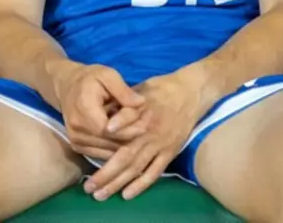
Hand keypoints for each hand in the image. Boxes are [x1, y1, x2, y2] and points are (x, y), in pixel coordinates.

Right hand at [51, 61, 144, 160]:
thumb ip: (124, 91)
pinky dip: (118, 146)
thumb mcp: (108, 75)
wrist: (68, 87)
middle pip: (111, 141)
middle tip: (148, 120)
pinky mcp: (79, 147)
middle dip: (133, 133)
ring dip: (127, 141)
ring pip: (108, 150)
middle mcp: (77, 130)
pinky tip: (128, 133)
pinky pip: (102, 153)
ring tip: (142, 124)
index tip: (147, 115)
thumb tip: (141, 103)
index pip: (109, 129)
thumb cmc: (91, 79)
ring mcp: (76, 141)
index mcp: (83, 110)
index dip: (130, 126)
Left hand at [83, 71, 204, 201]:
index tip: (106, 129)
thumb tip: (100, 115)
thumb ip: (122, 103)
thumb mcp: (141, 88)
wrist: (192, 91)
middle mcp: (150, 130)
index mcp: (142, 111)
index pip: (129, 117)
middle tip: (89, 186)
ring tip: (101, 194)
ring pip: (137, 166)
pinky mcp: (171, 150)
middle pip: (127, 153)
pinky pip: (155, 171)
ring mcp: (161, 143)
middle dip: (107, 172)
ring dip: (118, 182)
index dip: (119, 122)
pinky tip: (127, 194)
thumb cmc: (162, 89)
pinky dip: (141, 183)